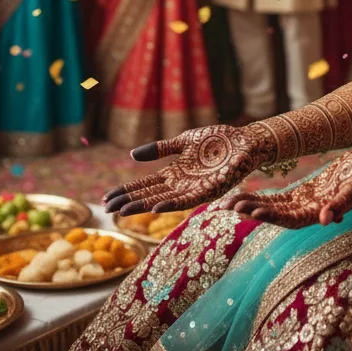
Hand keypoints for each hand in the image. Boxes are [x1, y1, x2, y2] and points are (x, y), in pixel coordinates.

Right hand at [103, 124, 265, 214]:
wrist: (246, 140)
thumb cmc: (218, 139)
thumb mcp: (184, 141)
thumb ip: (160, 149)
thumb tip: (132, 155)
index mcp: (175, 172)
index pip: (145, 185)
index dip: (126, 191)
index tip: (106, 198)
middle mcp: (182, 184)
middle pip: (150, 195)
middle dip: (129, 202)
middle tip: (107, 209)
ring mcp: (194, 188)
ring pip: (164, 201)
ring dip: (145, 206)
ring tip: (124, 211)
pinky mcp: (209, 190)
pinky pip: (187, 200)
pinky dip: (171, 204)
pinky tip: (156, 208)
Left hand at [219, 148, 351, 227]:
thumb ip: (340, 204)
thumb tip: (325, 220)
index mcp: (319, 212)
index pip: (290, 219)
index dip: (270, 217)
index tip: (250, 212)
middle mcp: (308, 211)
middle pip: (276, 215)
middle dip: (252, 210)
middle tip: (227, 206)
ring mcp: (304, 203)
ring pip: (274, 208)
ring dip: (252, 206)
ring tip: (227, 203)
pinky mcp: (303, 194)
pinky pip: (279, 199)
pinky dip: (262, 199)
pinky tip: (244, 197)